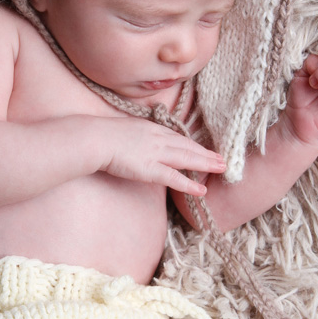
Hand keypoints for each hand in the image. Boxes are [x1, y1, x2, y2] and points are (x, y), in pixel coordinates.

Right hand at [98, 116, 225, 195]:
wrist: (95, 138)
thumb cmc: (101, 134)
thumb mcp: (123, 129)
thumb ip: (135, 136)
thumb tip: (136, 142)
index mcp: (151, 128)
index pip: (177, 137)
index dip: (193, 144)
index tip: (205, 149)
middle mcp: (158, 138)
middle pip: (188, 146)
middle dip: (207, 153)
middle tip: (223, 159)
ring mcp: (156, 153)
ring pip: (187, 158)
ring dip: (206, 164)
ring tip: (221, 169)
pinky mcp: (150, 169)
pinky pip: (174, 177)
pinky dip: (189, 184)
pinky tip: (202, 190)